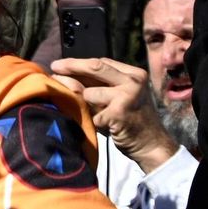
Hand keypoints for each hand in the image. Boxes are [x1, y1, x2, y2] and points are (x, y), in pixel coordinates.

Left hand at [50, 57, 177, 173]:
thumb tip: (68, 74)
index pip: (101, 62)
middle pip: (94, 67)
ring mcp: (126, 97)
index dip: (79, 63)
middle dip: (70, 66)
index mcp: (135, 74)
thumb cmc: (134, 120)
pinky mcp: (117, 114)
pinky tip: (106, 127)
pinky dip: (94, 122)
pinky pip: (92, 114)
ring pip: (88, 93)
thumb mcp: (123, 95)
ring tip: (99, 114)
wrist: (153, 145)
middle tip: (54, 67)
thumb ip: (102, 84)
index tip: (62, 65)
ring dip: (86, 105)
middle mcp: (132, 82)